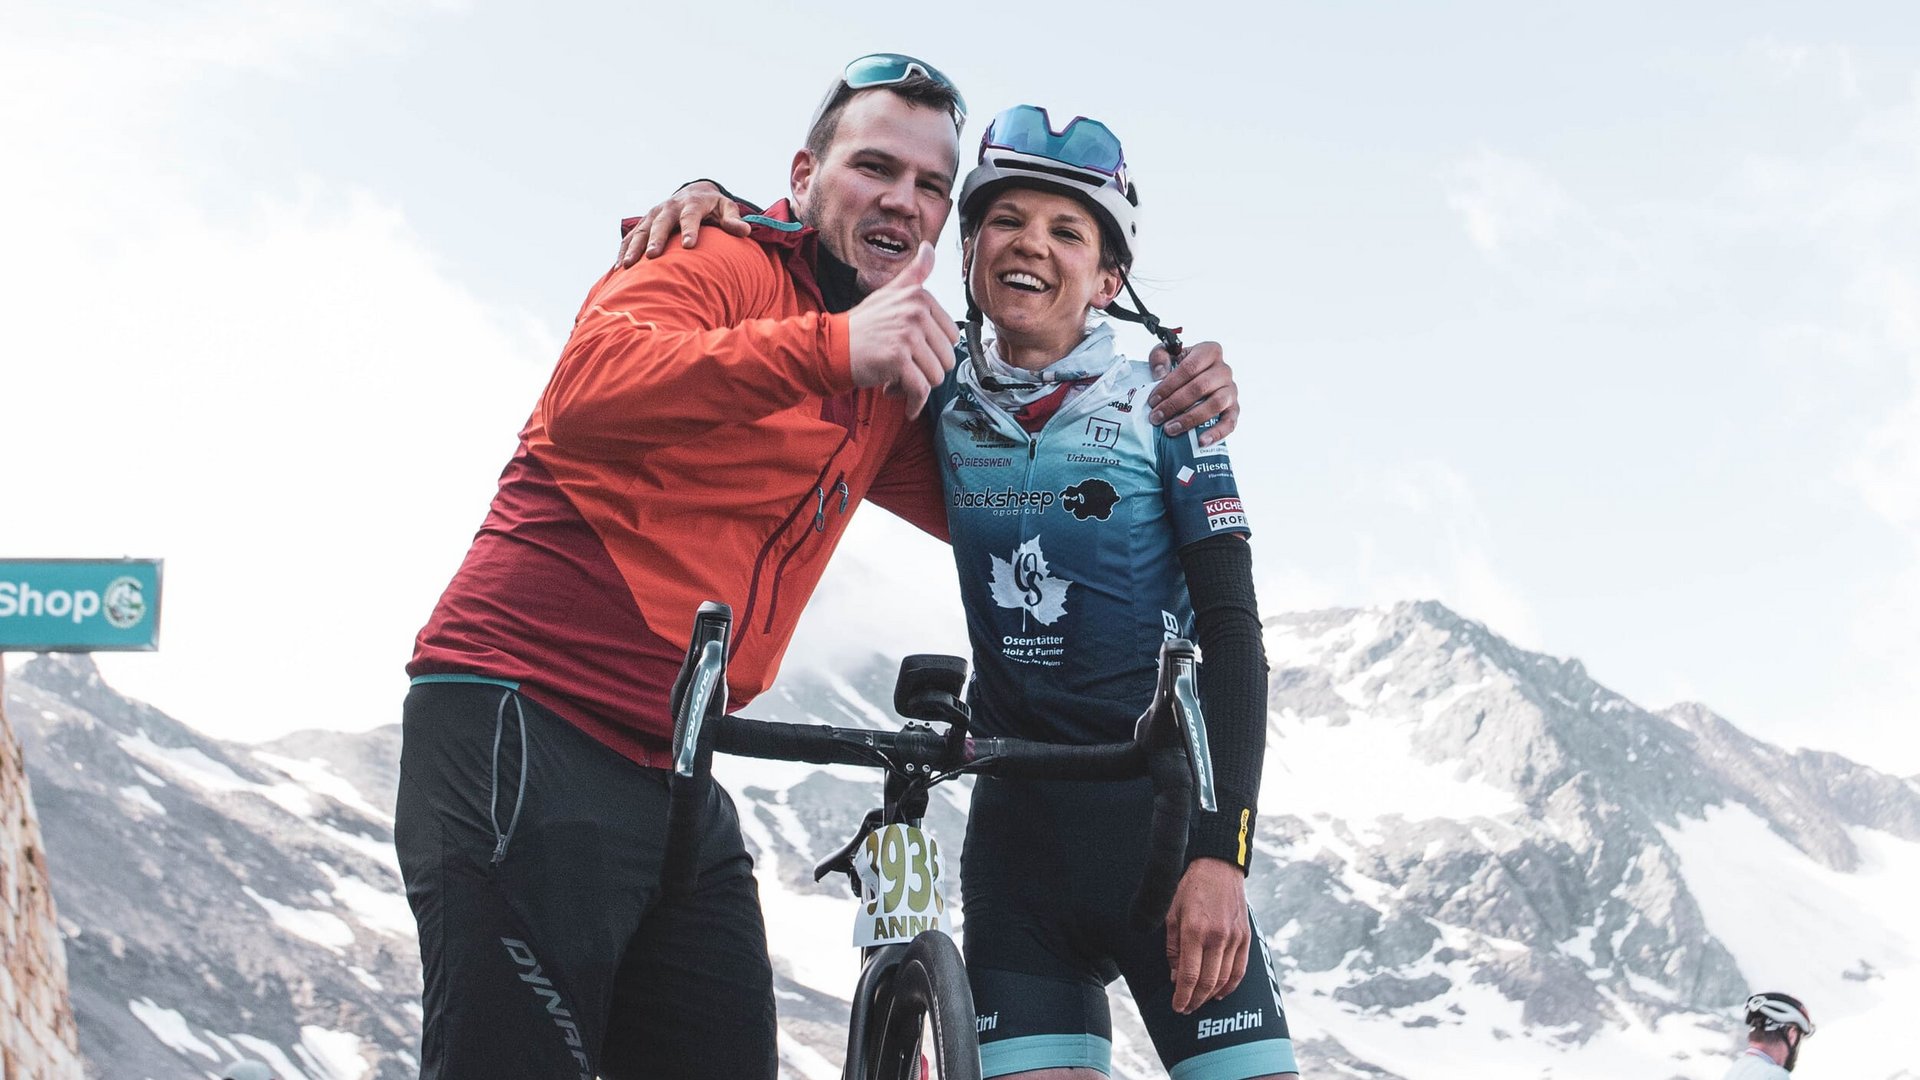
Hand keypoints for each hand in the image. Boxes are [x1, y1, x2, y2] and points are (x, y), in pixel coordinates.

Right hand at [616, 181, 750, 266]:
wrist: (693, 194)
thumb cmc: (713, 207)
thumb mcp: (726, 208)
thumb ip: (733, 219)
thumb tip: (745, 231)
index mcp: (691, 204)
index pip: (690, 217)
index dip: (689, 230)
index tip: (689, 245)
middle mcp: (669, 208)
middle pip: (661, 223)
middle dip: (656, 239)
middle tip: (652, 255)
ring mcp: (654, 214)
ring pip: (641, 230)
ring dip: (633, 247)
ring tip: (626, 265)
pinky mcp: (644, 223)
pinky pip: (631, 236)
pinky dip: (623, 250)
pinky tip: (618, 268)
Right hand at [847, 243, 957, 417]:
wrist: (830, 347)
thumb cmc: (862, 325)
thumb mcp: (889, 293)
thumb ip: (914, 274)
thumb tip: (930, 248)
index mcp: (919, 297)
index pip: (952, 338)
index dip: (933, 352)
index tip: (912, 353)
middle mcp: (916, 312)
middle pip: (947, 359)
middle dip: (926, 371)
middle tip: (902, 368)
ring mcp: (907, 335)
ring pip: (936, 377)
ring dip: (917, 387)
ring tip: (896, 379)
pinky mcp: (897, 358)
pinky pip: (920, 390)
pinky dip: (914, 403)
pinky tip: (906, 405)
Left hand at [1146, 341, 1237, 442]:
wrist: (1198, 381)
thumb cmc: (1181, 368)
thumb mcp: (1168, 356)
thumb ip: (1160, 356)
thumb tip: (1160, 374)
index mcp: (1209, 351)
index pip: (1189, 367)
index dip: (1169, 385)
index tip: (1152, 400)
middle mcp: (1224, 369)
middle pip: (1200, 387)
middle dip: (1174, 404)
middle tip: (1156, 417)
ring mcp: (1231, 390)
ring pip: (1214, 404)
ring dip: (1190, 418)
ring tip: (1170, 429)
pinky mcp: (1235, 409)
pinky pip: (1230, 422)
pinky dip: (1216, 433)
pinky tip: (1201, 441)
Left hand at [1165, 857, 1249, 1013]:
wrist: (1218, 867)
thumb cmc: (1190, 888)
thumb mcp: (1171, 913)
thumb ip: (1173, 947)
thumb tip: (1176, 976)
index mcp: (1194, 931)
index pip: (1189, 975)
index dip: (1182, 996)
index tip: (1177, 1006)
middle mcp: (1217, 937)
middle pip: (1207, 981)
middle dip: (1195, 1000)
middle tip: (1186, 1008)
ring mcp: (1234, 938)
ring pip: (1225, 979)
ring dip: (1211, 995)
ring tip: (1199, 1001)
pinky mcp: (1246, 937)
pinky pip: (1240, 969)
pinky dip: (1231, 985)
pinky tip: (1220, 992)